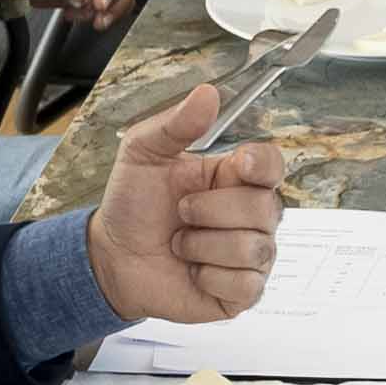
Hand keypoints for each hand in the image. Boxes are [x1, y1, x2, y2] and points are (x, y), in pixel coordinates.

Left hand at [81, 82, 286, 323]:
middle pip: (266, 207)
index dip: (263, 166)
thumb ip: (175, 123)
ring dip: (205, 245)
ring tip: (180, 244)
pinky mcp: (242, 292)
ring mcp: (250, 255)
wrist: (112, 256)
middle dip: (211, 211)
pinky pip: (246, 284)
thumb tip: (208, 93)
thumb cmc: (132, 205)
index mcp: (233, 178)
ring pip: (254, 247)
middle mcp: (250, 216)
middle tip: (180, 213)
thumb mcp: (143, 153)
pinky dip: (210, 277)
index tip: (236, 165)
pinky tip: (193, 272)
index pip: (273, 165)